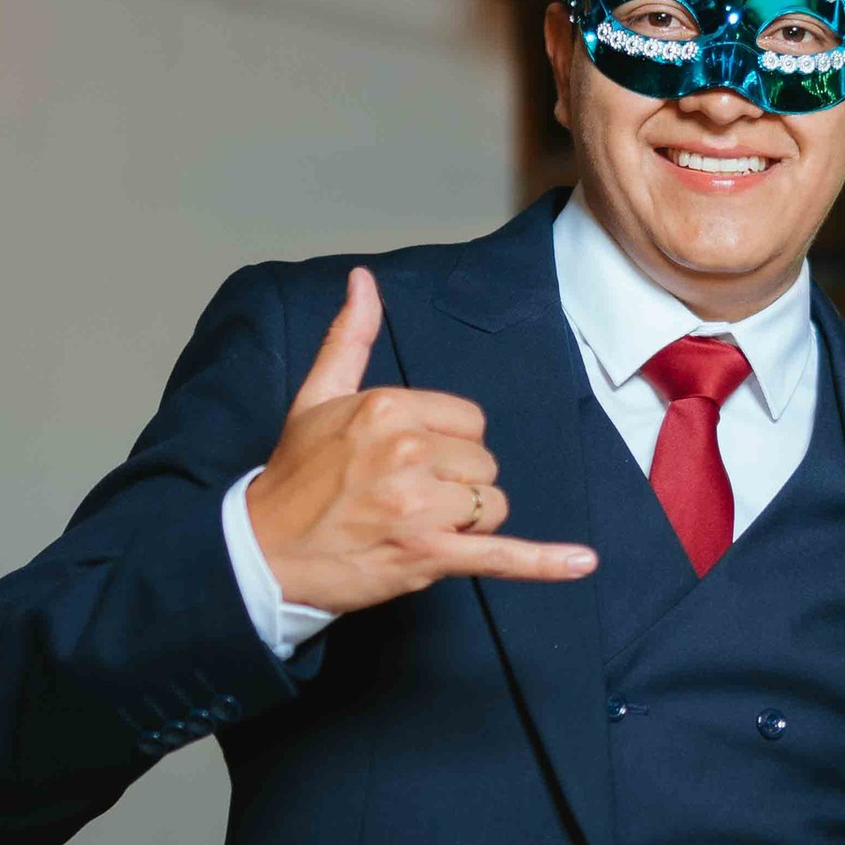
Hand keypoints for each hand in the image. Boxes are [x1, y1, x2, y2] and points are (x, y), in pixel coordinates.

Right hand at [245, 268, 595, 612]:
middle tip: (402, 501)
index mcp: (387, 408)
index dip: (448, 447)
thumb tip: (363, 280)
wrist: (263, 552)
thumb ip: (349, 338)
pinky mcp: (426, 553)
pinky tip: (582, 564)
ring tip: (412, 529)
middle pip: (484, 466)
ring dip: (466, 524)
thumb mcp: (316, 397)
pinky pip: (499, 555)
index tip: (407, 464)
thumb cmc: (294, 477)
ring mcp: (418, 505)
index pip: (470, 422)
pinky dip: (542, 563)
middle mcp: (407, 451)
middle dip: (457, 487)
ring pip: (491, 507)